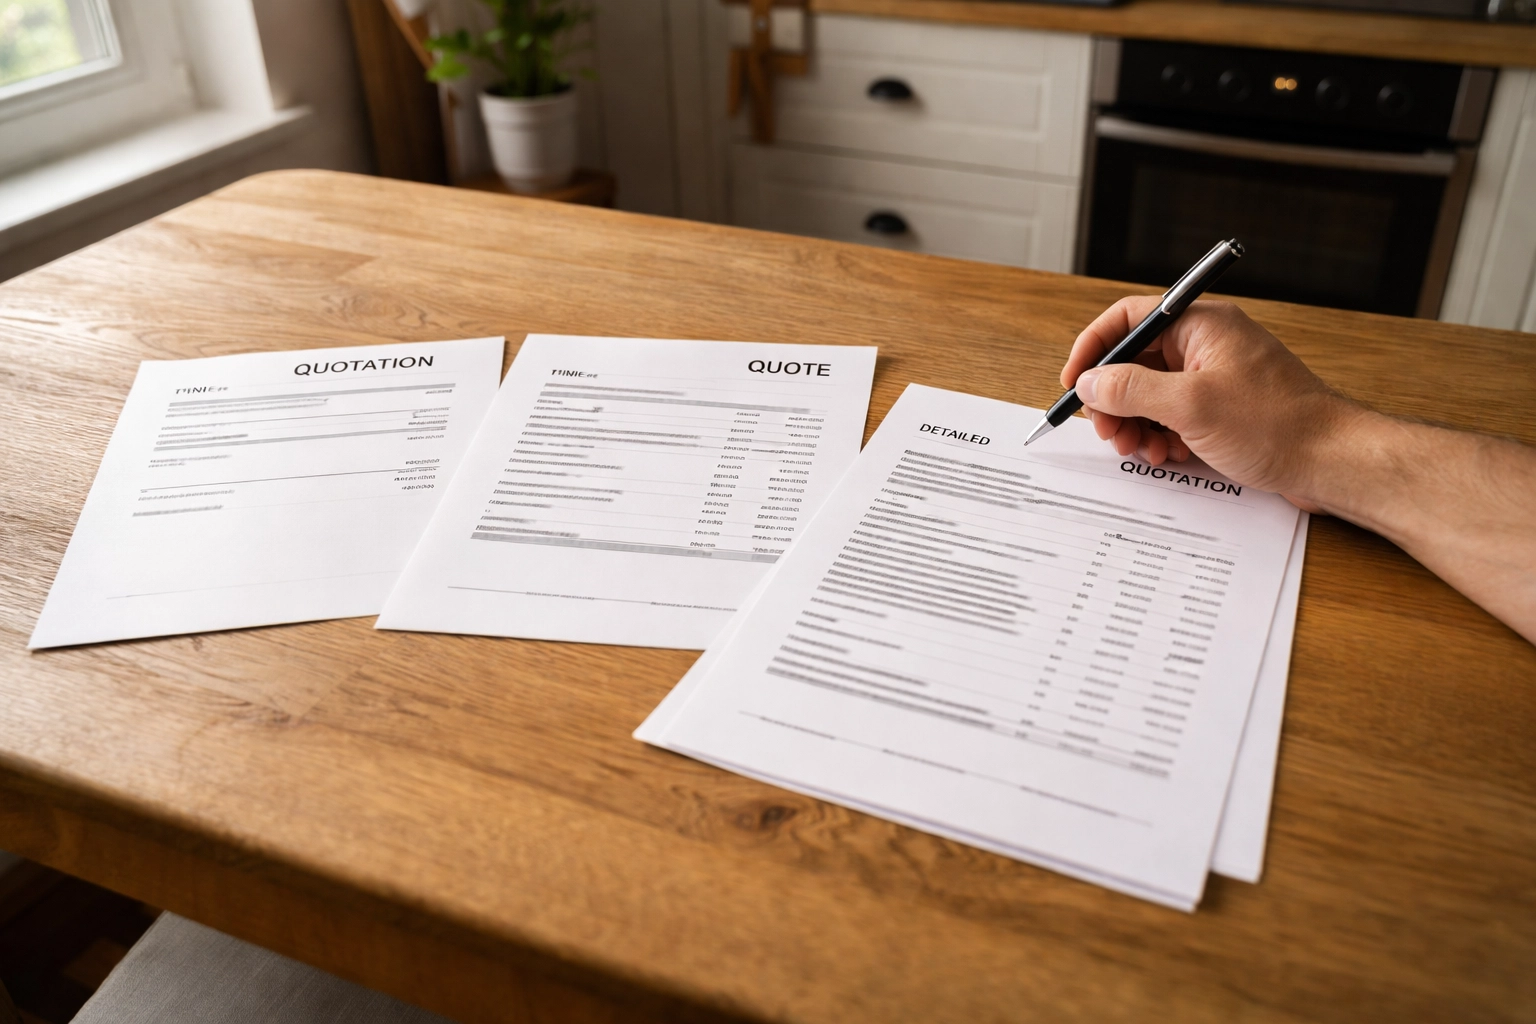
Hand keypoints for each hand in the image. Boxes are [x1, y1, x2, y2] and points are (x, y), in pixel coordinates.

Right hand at [1060, 297, 1358, 508]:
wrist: (1333, 461)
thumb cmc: (1279, 425)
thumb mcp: (1191, 406)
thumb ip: (1131, 390)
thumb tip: (1090, 383)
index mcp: (1202, 325)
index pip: (1130, 320)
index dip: (1094, 350)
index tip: (1074, 383)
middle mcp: (1207, 345)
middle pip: (1135, 361)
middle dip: (1113, 399)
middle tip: (1106, 430)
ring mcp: (1215, 379)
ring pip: (1151, 394)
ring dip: (1134, 423)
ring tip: (1137, 449)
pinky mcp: (1222, 410)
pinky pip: (1173, 416)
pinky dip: (1160, 436)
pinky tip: (1164, 456)